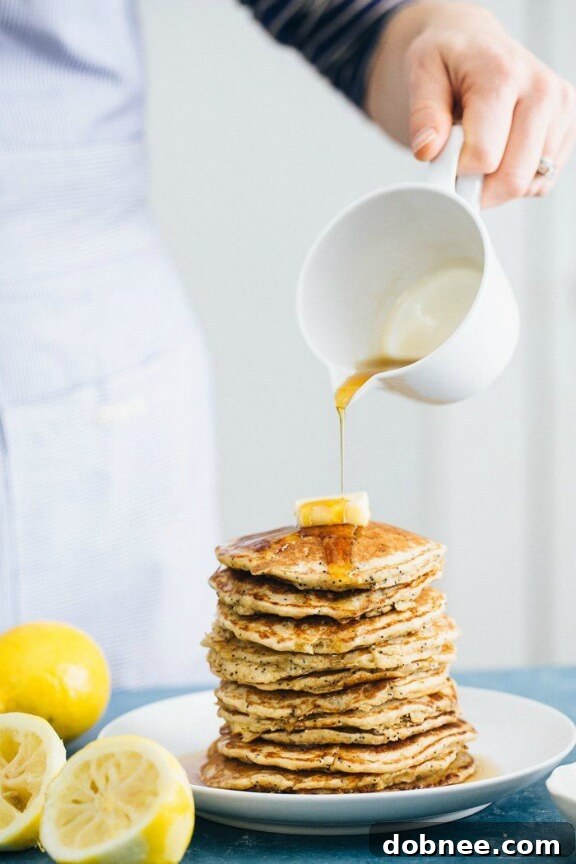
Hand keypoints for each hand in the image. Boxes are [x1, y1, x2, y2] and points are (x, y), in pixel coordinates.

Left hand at [366, 1, 575, 206]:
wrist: (474, 45)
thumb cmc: (448, 60)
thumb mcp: (421, 74)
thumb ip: (423, 114)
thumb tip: (427, 150)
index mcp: (504, 75)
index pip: (484, 157)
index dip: (456, 172)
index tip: (442, 160)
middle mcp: (542, 91)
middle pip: (513, 178)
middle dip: (478, 187)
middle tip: (457, 166)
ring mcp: (561, 111)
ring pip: (529, 185)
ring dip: (497, 184)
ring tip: (480, 151)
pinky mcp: (568, 128)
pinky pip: (541, 182)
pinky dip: (517, 180)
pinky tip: (501, 154)